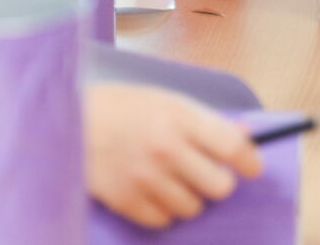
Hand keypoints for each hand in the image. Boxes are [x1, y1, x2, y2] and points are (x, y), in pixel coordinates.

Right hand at [86, 84, 262, 228]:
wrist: (69, 119)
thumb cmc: (123, 106)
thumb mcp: (166, 100)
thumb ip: (204, 120)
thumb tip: (245, 137)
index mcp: (178, 117)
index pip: (232, 147)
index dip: (249, 160)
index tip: (250, 166)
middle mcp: (165, 148)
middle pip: (219, 187)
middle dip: (216, 182)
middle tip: (203, 172)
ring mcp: (145, 177)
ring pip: (193, 208)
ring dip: (187, 196)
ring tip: (169, 178)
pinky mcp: (125, 200)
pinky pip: (163, 221)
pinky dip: (161, 210)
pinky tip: (149, 189)